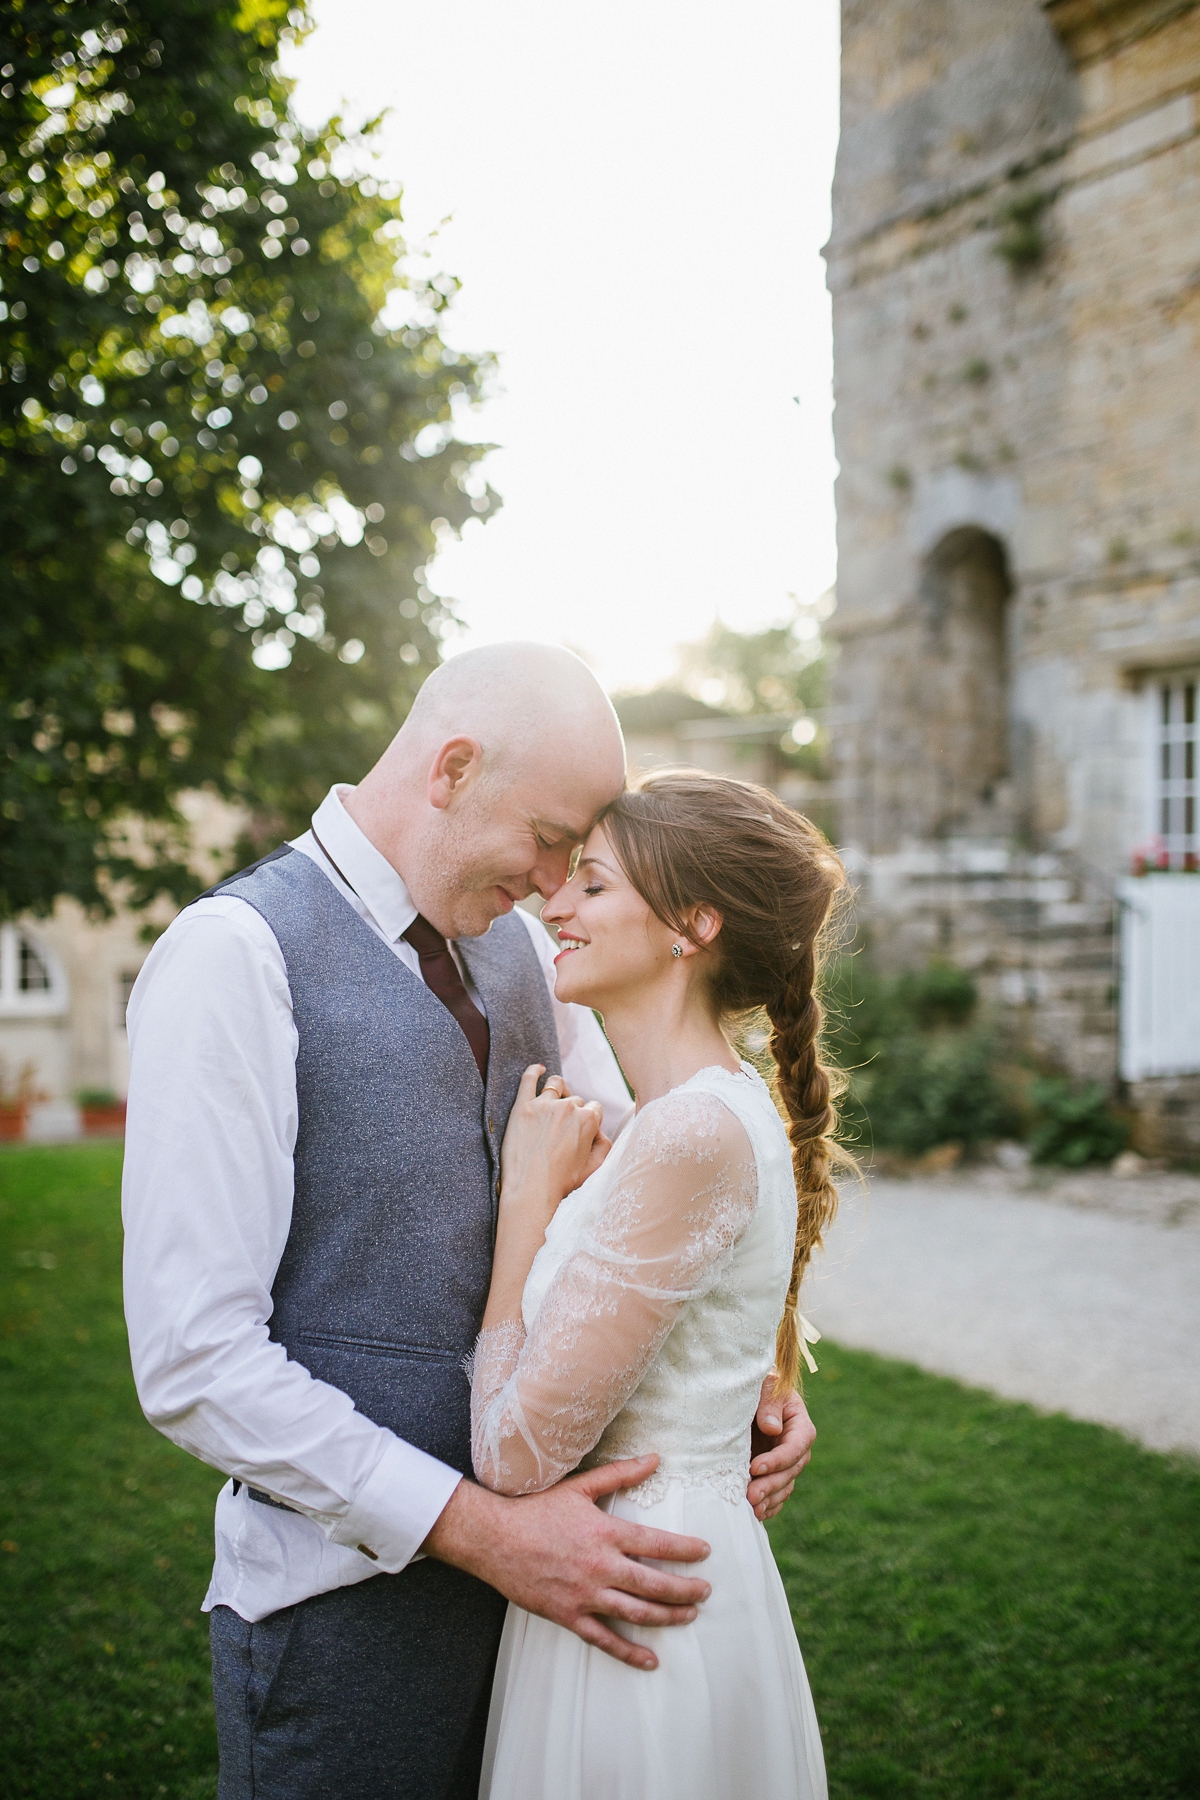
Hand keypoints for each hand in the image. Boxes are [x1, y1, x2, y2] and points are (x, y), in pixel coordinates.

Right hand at [424, 1455, 710, 1670]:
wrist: (494, 1538)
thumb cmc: (536, 1509)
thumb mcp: (580, 1486)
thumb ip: (620, 1474)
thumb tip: (654, 1458)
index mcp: (606, 1533)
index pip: (657, 1544)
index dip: (686, 1550)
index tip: (705, 1552)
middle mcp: (600, 1566)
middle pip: (654, 1584)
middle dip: (686, 1589)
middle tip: (706, 1591)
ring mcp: (585, 1595)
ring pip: (636, 1613)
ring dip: (668, 1617)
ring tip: (689, 1615)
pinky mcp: (568, 1616)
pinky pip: (604, 1640)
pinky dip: (629, 1653)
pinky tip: (650, 1660)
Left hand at [499, 1065, 608, 1227]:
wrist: (531, 1191)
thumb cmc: (562, 1183)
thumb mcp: (595, 1167)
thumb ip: (604, 1143)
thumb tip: (599, 1130)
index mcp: (588, 1119)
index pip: (594, 1108)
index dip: (589, 1121)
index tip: (580, 1133)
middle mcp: (568, 1107)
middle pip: (575, 1099)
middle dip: (572, 1112)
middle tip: (562, 1132)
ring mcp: (543, 1105)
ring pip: (556, 1084)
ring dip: (558, 1090)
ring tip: (554, 1100)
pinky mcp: (522, 1107)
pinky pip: (528, 1079)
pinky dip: (533, 1071)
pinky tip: (537, 1070)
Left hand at [746, 1377, 814, 1521]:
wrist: (747, 1397)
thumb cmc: (758, 1388)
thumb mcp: (764, 1388)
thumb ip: (769, 1405)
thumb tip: (773, 1429)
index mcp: (800, 1426)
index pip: (794, 1447)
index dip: (777, 1460)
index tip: (755, 1467)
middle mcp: (797, 1449)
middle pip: (790, 1472)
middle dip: (770, 1485)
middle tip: (750, 1495)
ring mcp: (786, 1465)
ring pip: (784, 1487)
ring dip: (769, 1499)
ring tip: (750, 1507)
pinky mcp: (775, 1476)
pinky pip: (777, 1496)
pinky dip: (768, 1506)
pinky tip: (756, 1513)